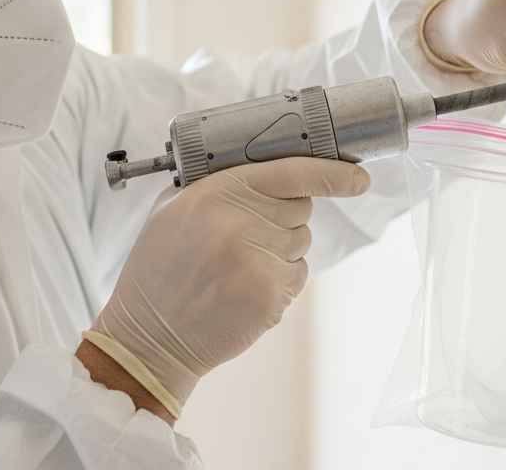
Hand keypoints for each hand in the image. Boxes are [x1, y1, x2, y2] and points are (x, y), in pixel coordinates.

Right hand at [87, 157, 370, 416]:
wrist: (148, 337)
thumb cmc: (159, 270)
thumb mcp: (171, 209)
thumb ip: (216, 183)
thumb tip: (268, 169)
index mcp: (215, 192)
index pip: (292, 171)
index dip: (333, 173)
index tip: (358, 177)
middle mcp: (240, 222)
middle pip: (302, 207)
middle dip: (284, 217)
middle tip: (247, 235)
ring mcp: (258, 261)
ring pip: (301, 242)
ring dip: (280, 250)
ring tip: (236, 266)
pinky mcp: (270, 296)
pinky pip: (297, 275)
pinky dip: (279, 281)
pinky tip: (242, 289)